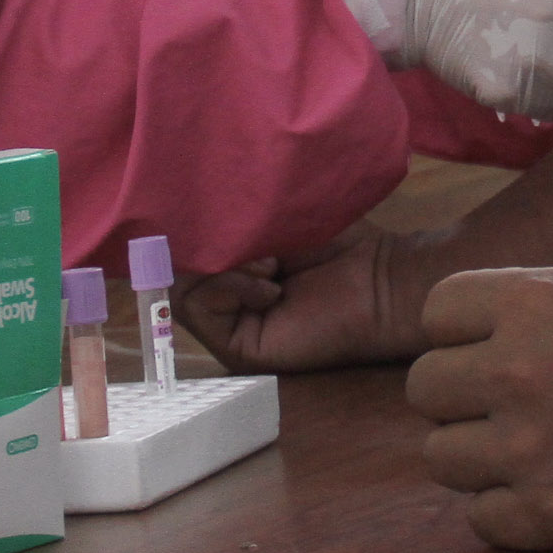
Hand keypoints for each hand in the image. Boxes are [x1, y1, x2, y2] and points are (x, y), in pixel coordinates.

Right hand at [179, 231, 444, 375]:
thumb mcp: (269, 218)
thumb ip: (226, 219)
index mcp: (230, 265)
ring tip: (271, 262)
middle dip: (206, 242)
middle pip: (172, 267)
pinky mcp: (236, 349)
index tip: (200, 204)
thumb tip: (172, 208)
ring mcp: (228, 325)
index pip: (178, 247)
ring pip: (181, 287)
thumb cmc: (336, 242)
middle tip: (253, 236)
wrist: (380, 279)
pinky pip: (200, 309)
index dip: (180, 225)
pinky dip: (230, 286)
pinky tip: (271, 285)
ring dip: (223, 265)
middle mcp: (224, 296)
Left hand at [407, 267, 552, 548]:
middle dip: (462, 392)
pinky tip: (547, 485)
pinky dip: (507, 507)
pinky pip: (478, 515)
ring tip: (528, 445)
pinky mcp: (543, 515)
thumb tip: (469, 321)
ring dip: (476, 452)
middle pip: (424, 387)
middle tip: (509, 399)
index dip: (463, 329)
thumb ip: (531, 296)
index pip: (436, 312)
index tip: (493, 342)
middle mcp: (515, 373)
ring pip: (439, 455)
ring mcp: (525, 450)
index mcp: (530, 303)